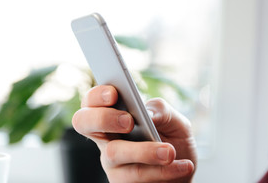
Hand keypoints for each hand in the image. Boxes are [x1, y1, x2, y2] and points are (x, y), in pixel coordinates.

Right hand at [72, 85, 197, 182]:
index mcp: (114, 115)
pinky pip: (134, 177)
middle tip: (128, 121)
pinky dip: (162, 171)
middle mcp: (106, 137)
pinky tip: (183, 165)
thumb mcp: (175, 122)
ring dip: (144, 151)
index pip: (91, 101)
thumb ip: (163, 111)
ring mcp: (111, 162)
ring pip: (113, 152)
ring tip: (170, 152)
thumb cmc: (174, 142)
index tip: (114, 93)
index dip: (96, 95)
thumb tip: (149, 114)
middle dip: (103, 117)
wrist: (183, 174)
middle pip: (83, 122)